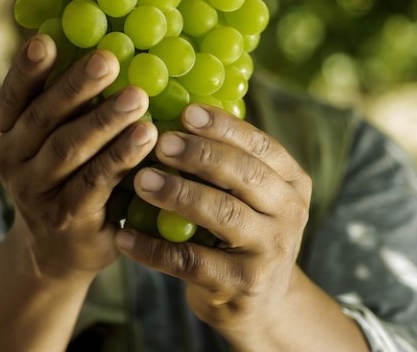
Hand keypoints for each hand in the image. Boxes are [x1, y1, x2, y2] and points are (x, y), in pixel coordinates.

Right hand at [0, 34, 156, 280]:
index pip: (12, 95)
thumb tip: (102, 39)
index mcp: (8, 132)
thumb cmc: (65, 176)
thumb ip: (65, 102)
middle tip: (108, 60)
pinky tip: (147, 136)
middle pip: (44, 118)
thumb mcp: (51, 140)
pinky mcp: (68, 219)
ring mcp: (37, 193)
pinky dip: (121, 158)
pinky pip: (95, 183)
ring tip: (137, 97)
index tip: (45, 40)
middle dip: (76, 87)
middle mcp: (13, 160)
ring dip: (104, 122)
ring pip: (68, 150)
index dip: (26, 69)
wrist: (57, 250)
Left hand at [114, 104, 311, 345]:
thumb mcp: (251, 197)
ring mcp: (269, 252)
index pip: (261, 146)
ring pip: (221, 214)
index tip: (187, 112)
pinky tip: (124, 235)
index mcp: (292, 183)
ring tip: (140, 180)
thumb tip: (175, 111)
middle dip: (201, 154)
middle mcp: (289, 214)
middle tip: (161, 142)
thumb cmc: (243, 233)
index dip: (224, 127)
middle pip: (245, 175)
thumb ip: (227, 162)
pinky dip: (153, 248)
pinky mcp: (241, 285)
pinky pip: (191, 261)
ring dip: (177, 193)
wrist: (262, 304)